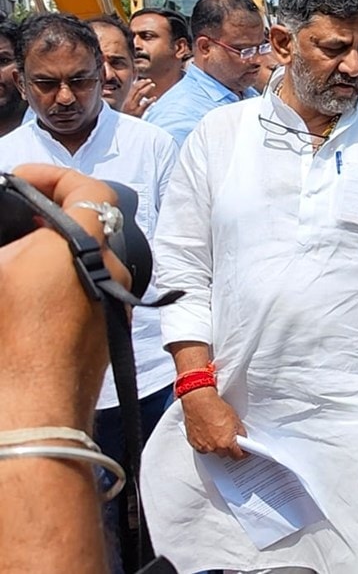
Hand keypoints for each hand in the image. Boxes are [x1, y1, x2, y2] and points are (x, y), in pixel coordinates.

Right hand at [0, 165, 130, 431]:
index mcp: (84, 244)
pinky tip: (29, 291)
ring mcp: (115, 301)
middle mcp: (111, 269)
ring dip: (57, 248)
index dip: (54, 176)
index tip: (21, 179)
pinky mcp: (110, 329)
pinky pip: (91, 288)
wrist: (33, 412)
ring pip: (91, 257)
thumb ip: (6, 243)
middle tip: (15, 215)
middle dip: (52, 213)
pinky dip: (65, 278)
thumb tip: (11, 237)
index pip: (89, 189)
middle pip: (91, 223)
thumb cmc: (7, 340)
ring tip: (16, 254)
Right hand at [121, 79, 156, 117]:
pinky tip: (154, 98)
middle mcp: (129, 102)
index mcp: (126, 100)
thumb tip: (141, 97)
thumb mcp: (127, 108)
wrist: (122, 128)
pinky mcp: (138, 113)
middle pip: (136, 89)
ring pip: (140, 94)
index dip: (139, 83)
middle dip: (143, 83)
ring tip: (153, 85)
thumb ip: (132, 102)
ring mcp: (133, 107)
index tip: (145, 80)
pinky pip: (144, 105)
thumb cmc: (126, 118)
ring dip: (147, 88)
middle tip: (150, 81)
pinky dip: (150, 100)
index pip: (132, 88)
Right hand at [180, 387, 246, 458]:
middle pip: (225, 454)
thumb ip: (239, 432)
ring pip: (213, 451)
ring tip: (217, 433)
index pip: (238, 455)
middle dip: (229, 448)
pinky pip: (203, 448)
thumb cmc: (215, 408)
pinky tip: (208, 434)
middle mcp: (214, 447)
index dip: (243, 453)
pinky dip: (206, 443)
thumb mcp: (235, 419)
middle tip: (230, 439)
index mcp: (227, 443)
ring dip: (217, 446)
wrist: (199, 402)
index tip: (244, 451)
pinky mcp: (194, 443)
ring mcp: (203, 446)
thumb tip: (242, 438)